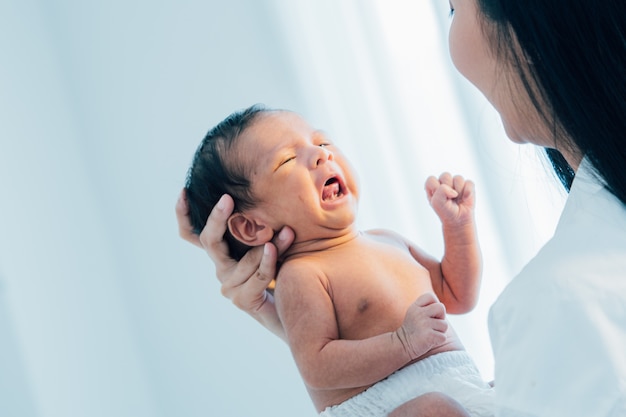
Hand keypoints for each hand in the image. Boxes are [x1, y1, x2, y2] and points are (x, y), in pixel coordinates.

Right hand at [176, 190, 294, 312]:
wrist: (290, 310)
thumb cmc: (280, 271)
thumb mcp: (267, 245)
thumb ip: (262, 227)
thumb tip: (267, 196)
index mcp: (222, 254)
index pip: (192, 235)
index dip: (183, 215)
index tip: (184, 192)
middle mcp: (221, 269)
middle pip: (209, 241)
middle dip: (217, 218)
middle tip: (227, 199)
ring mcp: (229, 286)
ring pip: (245, 259)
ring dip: (269, 243)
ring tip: (287, 231)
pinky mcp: (242, 300)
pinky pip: (256, 277)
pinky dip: (267, 262)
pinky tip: (273, 250)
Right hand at [395, 293, 447, 359]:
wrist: (402, 345)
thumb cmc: (413, 329)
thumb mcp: (415, 314)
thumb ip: (427, 308)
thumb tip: (442, 307)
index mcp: (415, 306)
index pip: (430, 296)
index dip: (434, 304)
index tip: (429, 314)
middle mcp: (419, 313)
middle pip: (441, 307)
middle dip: (440, 317)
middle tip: (432, 324)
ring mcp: (424, 324)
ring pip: (444, 325)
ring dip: (440, 331)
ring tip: (429, 333)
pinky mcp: (429, 336)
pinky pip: (443, 337)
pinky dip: (438, 340)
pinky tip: (429, 340)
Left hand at [425, 173, 474, 224]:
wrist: (458, 220)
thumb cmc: (445, 211)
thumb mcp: (437, 202)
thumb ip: (441, 191)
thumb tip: (454, 190)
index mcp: (433, 186)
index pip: (431, 179)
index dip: (436, 188)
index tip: (439, 198)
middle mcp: (444, 182)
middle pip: (445, 176)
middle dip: (448, 189)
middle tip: (449, 199)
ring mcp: (456, 183)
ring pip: (458, 178)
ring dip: (458, 192)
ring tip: (457, 199)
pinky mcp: (467, 185)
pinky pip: (469, 183)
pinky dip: (467, 192)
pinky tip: (465, 199)